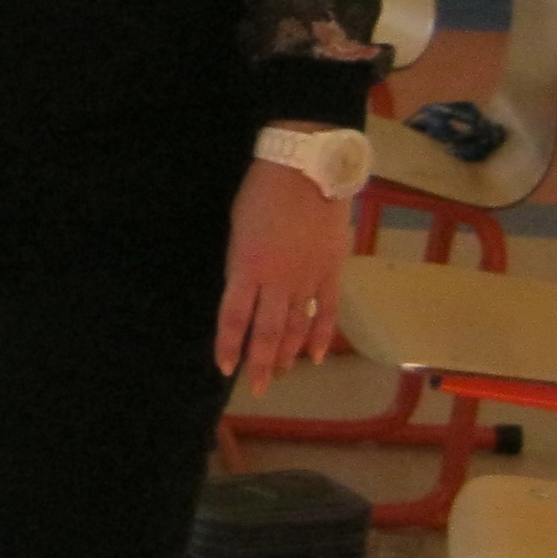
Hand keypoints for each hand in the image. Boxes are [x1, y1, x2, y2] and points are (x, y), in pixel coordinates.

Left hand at [216, 154, 350, 392]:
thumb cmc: (261, 194)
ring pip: (296, 327)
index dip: (229, 345)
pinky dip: (320, 336)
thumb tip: (244, 291)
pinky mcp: (332, 272)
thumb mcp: (238, 229)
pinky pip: (326, 312)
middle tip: (258, 387)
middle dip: (261, 363)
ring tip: (280, 373)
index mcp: (246, 266)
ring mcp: (307, 278)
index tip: (225, 368)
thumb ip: (241, 264)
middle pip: (267, 332)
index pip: (234, 317)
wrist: (305, 171)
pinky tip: (313, 356)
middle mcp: (277, 280)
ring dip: (287, 354)